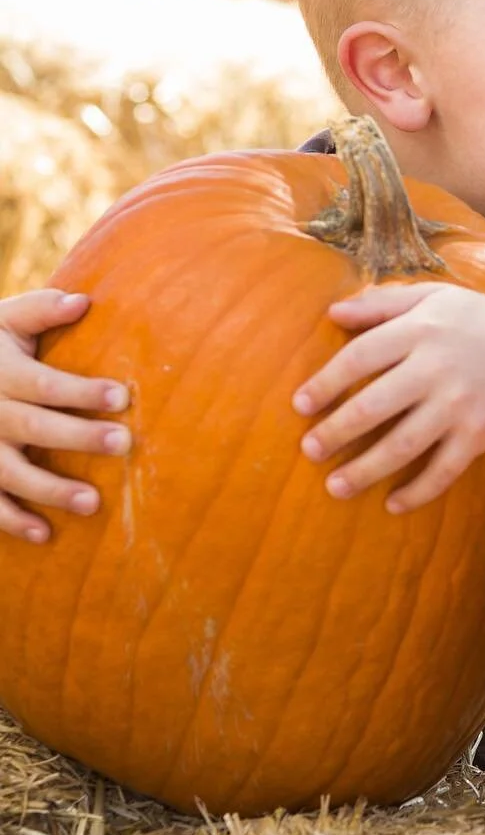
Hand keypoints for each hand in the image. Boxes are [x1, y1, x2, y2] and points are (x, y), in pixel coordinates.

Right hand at [0, 290, 129, 543]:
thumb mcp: (2, 320)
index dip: (81, 392)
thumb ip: (40, 310)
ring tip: (93, 503)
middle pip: (34, 427)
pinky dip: (11, 521)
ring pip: (10, 472)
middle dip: (77, 437)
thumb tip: (83, 300)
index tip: (123, 397)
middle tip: (124, 444)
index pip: (44, 383)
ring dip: (50, 490)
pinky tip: (45, 534)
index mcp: (1, 372)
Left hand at [294, 283, 484, 512]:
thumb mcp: (436, 298)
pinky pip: (443, 470)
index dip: (326, 383)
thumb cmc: (480, 322)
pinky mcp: (480, 434)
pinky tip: (392, 505)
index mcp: (422, 329)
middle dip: (336, 432)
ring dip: (364, 470)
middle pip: (373, 406)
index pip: (360, 357)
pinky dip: (417, 492)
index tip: (300, 405)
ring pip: (402, 445)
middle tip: (310, 451)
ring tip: (335, 487)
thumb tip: (332, 312)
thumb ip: (384, 303)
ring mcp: (459, 404)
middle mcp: (437, 367)